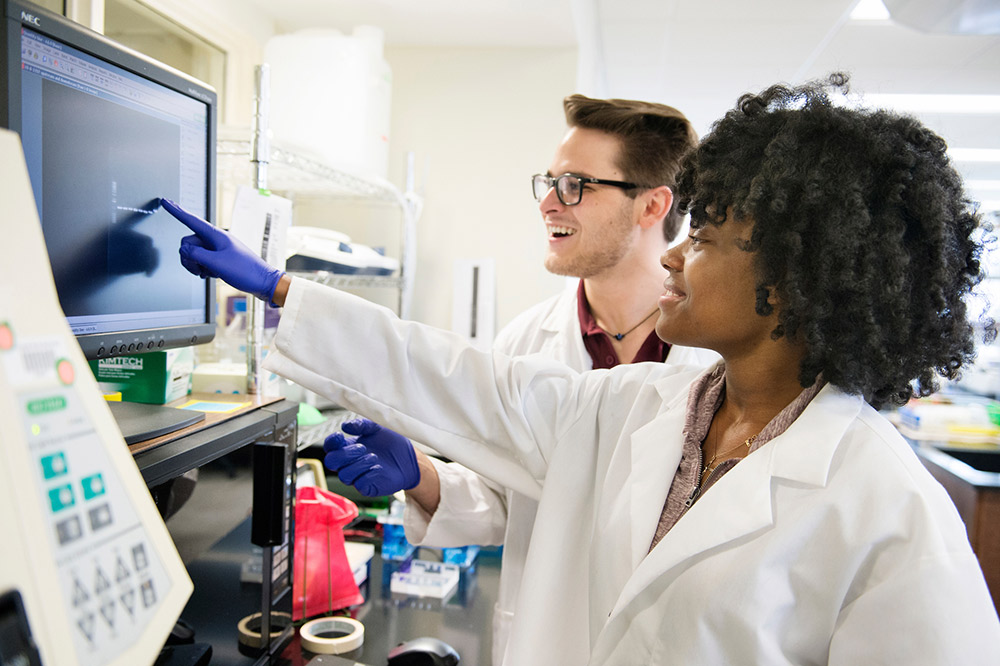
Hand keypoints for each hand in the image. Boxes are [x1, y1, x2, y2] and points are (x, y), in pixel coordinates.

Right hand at [159, 197, 283, 304]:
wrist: (263, 283)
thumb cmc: (245, 271)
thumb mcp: (216, 263)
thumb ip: (195, 254)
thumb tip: (184, 250)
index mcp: (216, 235)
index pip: (191, 220)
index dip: (176, 211)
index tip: (164, 201)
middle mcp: (215, 240)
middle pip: (188, 242)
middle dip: (188, 257)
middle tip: (199, 269)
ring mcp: (217, 249)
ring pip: (193, 253)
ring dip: (195, 265)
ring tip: (206, 273)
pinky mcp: (219, 259)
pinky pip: (201, 261)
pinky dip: (202, 268)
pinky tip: (211, 275)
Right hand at [323, 419, 419, 496]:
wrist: (409, 458)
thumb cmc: (391, 444)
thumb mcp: (377, 428)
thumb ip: (362, 425)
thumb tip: (346, 425)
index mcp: (348, 447)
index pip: (330, 447)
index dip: (331, 442)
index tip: (340, 436)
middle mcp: (349, 463)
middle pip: (331, 462)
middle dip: (344, 454)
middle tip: (362, 447)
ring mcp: (357, 476)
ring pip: (344, 475)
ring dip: (358, 465)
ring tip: (374, 457)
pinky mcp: (367, 487)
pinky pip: (360, 484)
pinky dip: (368, 475)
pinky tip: (378, 468)